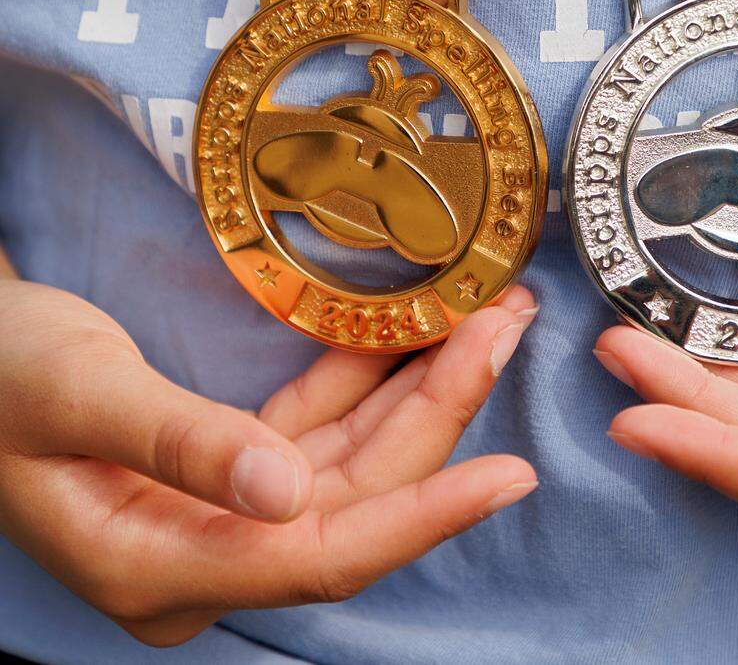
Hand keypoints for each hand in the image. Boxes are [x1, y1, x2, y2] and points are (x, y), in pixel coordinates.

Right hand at [0, 279, 537, 645]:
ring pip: (349, 460)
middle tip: (505, 331)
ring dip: (416, 389)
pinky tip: (409, 335)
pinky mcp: (230, 469)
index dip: (424, 516)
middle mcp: (206, 555)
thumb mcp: (77, 394)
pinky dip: (364, 381)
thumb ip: (180, 443)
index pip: (322, 555)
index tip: (511, 477)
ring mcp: (222, 513)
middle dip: (439, 414)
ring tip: (484, 322)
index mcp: (160, 566)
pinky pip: (318, 430)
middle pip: (355, 498)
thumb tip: (285, 496)